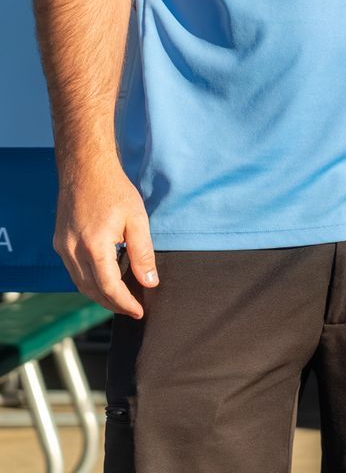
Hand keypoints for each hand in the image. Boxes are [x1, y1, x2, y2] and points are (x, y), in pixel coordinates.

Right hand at [53, 158, 157, 317]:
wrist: (85, 170)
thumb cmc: (115, 191)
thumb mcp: (138, 220)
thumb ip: (143, 253)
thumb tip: (150, 281)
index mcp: (94, 246)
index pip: (109, 287)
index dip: (124, 302)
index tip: (138, 312)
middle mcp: (73, 250)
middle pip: (92, 290)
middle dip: (112, 303)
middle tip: (132, 309)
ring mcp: (63, 247)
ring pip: (80, 283)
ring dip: (99, 295)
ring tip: (121, 300)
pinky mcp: (60, 243)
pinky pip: (74, 271)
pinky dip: (89, 281)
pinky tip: (104, 280)